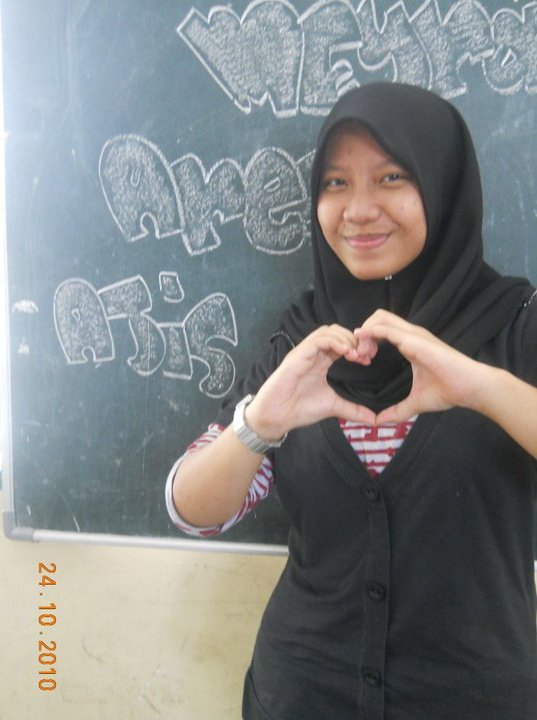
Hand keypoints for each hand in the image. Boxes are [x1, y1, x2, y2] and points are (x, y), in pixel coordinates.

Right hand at [246, 324, 375, 437]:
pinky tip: (345, 352)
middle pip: (336, 331)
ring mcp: (304, 352)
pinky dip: (334, 342)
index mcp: (321, 361)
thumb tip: (374, 420)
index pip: (341, 342)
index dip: (357, 346)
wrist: (276, 417)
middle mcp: (313, 353)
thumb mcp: (333, 407)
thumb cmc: (299, 409)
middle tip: (364, 355)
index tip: (368, 360)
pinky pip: (318, 340)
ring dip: (345, 338)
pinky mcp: (298, 356)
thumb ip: (353, 410)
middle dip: (353, 339)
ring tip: (355, 354)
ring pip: (327, 331)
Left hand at [354, 310, 488, 423]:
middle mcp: (410, 334)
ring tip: (363, 356)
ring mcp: (413, 334)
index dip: (368, 340)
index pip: (382, 329)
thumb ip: (397, 411)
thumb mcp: (415, 402)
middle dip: (363, 332)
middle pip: (378, 317)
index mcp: (410, 343)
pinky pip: (386, 329)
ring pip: (380, 318)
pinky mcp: (415, 339)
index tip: (362, 360)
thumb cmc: (449, 391)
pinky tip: (365, 351)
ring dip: (365, 333)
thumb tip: (379, 423)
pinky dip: (371, 335)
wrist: (470, 388)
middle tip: (360, 356)